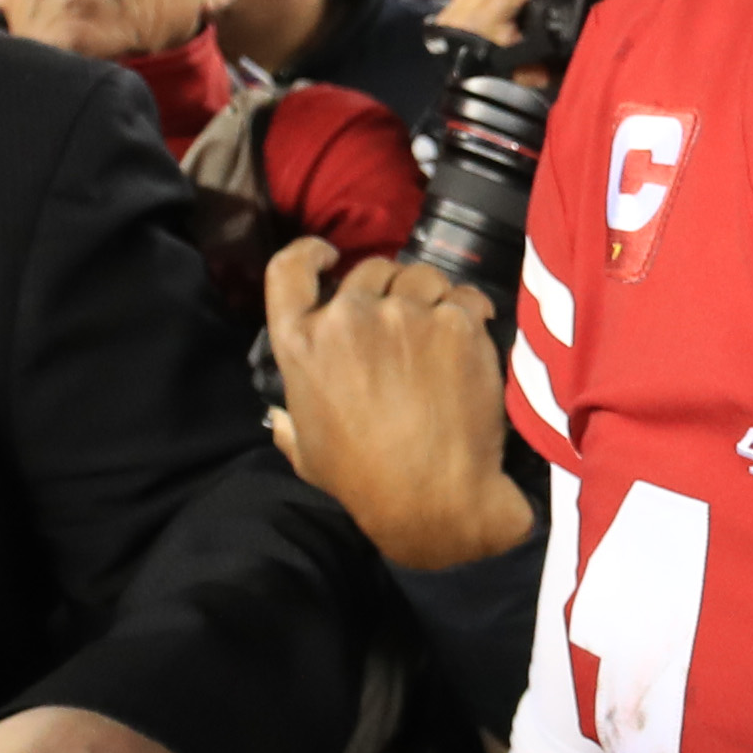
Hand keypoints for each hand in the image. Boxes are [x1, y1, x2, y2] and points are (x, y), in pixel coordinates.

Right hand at [262, 240, 534, 570]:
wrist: (435, 498)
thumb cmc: (364, 483)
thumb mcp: (306, 454)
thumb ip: (291, 423)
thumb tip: (282, 415)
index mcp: (302, 344)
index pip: (287, 269)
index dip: (309, 253)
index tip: (329, 255)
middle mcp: (348, 317)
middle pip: (369, 269)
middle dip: (387, 287)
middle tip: (404, 320)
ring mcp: (404, 315)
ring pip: (420, 276)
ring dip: (429, 295)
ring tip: (439, 330)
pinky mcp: (455, 322)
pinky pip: (464, 298)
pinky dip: (469, 314)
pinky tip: (470, 340)